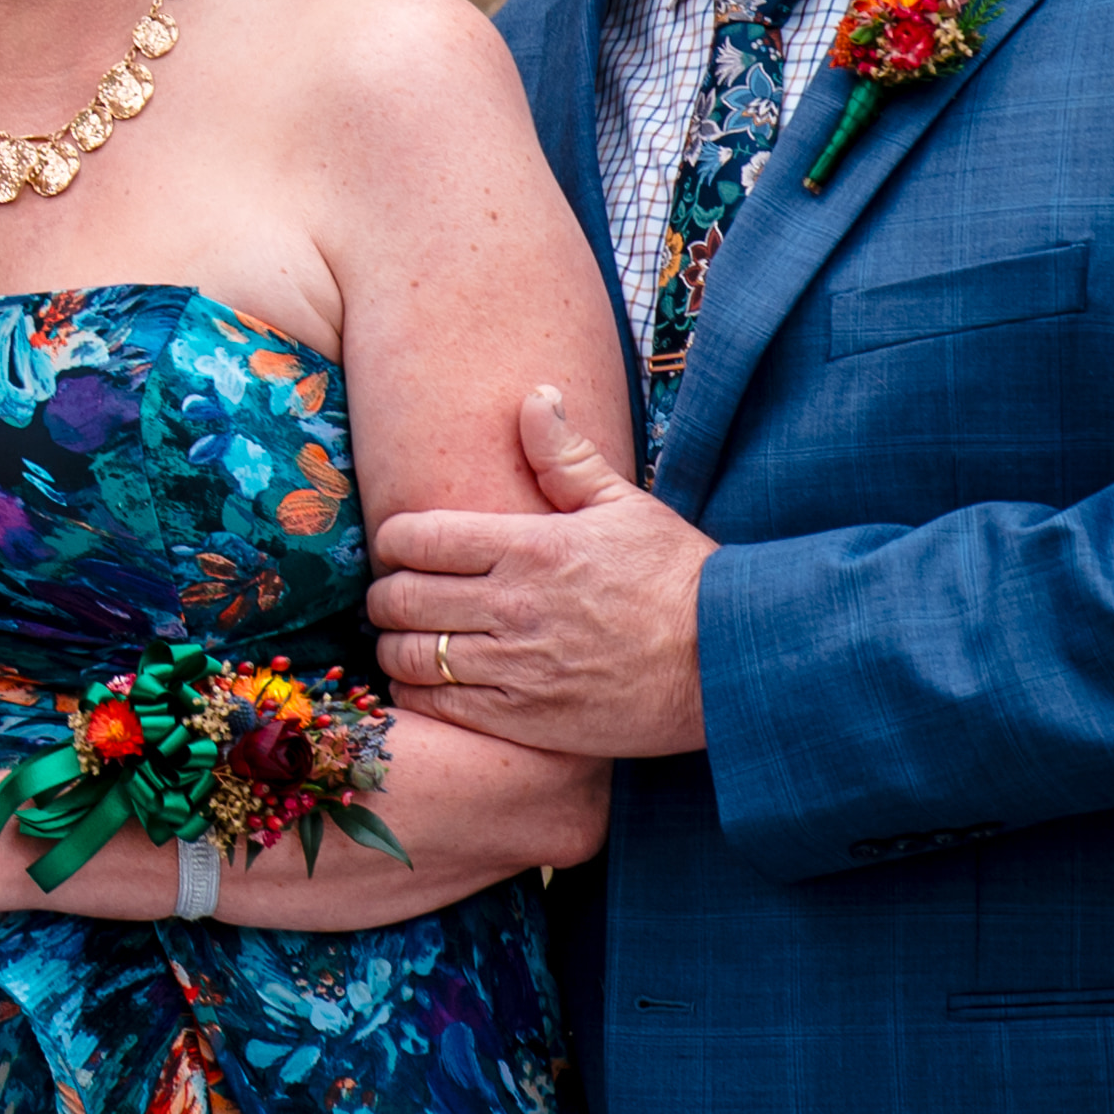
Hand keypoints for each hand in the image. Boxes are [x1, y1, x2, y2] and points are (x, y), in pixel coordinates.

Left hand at [369, 386, 711, 760]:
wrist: (728, 662)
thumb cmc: (677, 577)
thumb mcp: (625, 505)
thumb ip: (565, 457)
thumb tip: (535, 395)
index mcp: (529, 547)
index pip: (417, 537)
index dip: (394, 541)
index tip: (400, 547)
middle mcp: (513, 606)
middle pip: (401, 598)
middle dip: (385, 596)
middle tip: (395, 596)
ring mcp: (517, 666)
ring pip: (410, 656)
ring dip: (395, 647)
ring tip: (406, 641)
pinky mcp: (527, 718)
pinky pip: (442, 708)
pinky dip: (420, 696)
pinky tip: (426, 686)